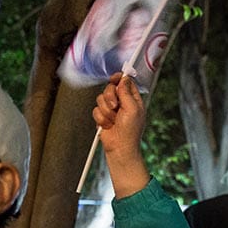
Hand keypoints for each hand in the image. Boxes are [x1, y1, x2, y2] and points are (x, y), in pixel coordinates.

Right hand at [92, 73, 149, 197]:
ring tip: (113, 121)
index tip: (114, 78)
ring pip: (100, 99)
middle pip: (110, 88)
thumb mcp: (132, 108)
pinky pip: (95, 110)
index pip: (125, 82)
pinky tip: (108, 126)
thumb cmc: (130, 132)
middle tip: (115, 107)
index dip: (119, 78)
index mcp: (133, 99)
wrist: (120, 148)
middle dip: (110, 97)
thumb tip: (124, 79)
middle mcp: (122, 103)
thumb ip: (127, 92)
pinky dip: (101, 119)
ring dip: (106, 111)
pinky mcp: (102, 117)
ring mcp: (111, 110)